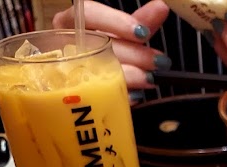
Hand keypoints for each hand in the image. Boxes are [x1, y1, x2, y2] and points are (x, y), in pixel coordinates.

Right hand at [52, 0, 170, 88]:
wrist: (85, 85)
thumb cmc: (103, 53)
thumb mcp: (121, 35)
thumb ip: (139, 22)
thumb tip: (161, 7)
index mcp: (70, 23)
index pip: (88, 12)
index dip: (116, 22)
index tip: (143, 31)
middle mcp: (66, 45)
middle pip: (99, 45)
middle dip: (133, 53)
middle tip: (158, 61)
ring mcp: (67, 72)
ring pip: (99, 72)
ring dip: (130, 75)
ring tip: (151, 78)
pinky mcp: (77, 97)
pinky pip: (100, 97)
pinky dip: (121, 95)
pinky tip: (136, 95)